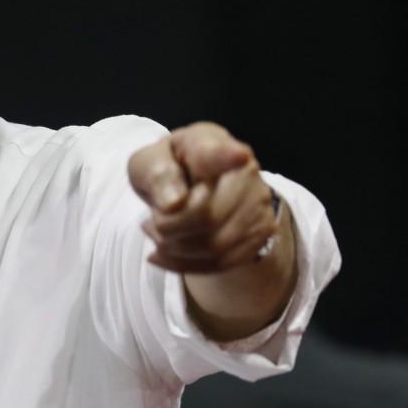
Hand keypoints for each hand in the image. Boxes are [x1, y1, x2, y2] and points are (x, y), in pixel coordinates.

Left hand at [128, 121, 277, 273]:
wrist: (191, 188)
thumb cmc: (166, 170)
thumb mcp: (147, 164)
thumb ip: (156, 174)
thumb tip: (174, 204)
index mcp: (209, 143)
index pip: (218, 152)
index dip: (228, 155)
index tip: (237, 156)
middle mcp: (244, 171)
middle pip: (206, 216)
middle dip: (168, 227)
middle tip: (151, 219)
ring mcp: (257, 204)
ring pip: (214, 246)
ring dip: (174, 248)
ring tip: (157, 232)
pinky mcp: (260, 234)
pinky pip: (221, 263)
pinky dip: (184, 264)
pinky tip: (165, 252)